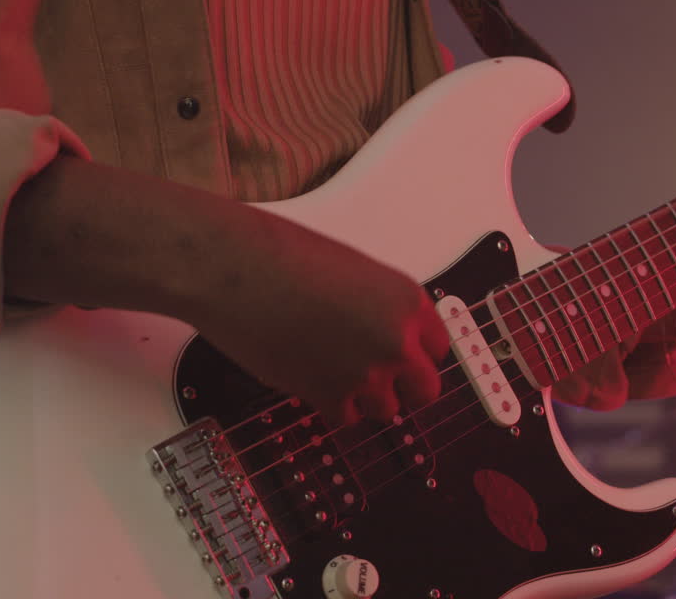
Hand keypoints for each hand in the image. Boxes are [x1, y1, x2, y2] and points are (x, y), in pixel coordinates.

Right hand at [191, 216, 449, 425]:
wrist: (237, 270)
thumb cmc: (284, 256)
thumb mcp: (355, 273)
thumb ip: (380, 309)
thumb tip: (384, 341)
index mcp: (408, 301)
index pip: (438, 348)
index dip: (418, 355)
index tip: (404, 359)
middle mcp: (397, 340)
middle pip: (426, 390)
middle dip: (404, 388)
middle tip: (379, 380)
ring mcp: (367, 373)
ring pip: (387, 410)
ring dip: (366, 399)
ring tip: (336, 372)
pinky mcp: (329, 396)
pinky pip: (346, 419)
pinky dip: (333, 407)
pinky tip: (314, 380)